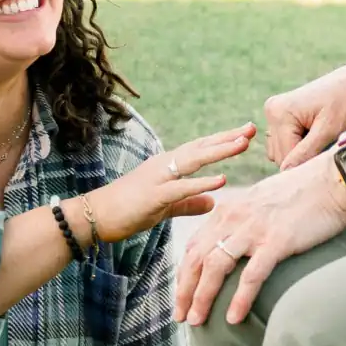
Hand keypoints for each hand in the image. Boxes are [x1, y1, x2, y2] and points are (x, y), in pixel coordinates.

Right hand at [86, 125, 255, 244]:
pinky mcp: (153, 195)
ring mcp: (158, 178)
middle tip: (251, 128)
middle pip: (200, 147)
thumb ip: (189, 204)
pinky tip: (221, 180)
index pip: (200, 149)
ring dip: (220, 151)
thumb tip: (213, 203)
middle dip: (227, 138)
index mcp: (167, 166)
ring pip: (194, 160)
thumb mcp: (164, 207)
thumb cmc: (127, 211)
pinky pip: (182, 187)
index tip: (245, 132)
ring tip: (243, 144)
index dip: (222, 140)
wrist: (94, 216)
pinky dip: (202, 182)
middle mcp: (164, 165)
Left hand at [176, 157, 345, 327]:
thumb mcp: (262, 200)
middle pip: (197, 258)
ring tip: (196, 321)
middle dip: (185, 290)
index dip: (184, 273)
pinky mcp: (277, 241)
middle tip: (179, 316)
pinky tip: (233, 318)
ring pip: (216, 267)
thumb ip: (245, 219)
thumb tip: (238, 240)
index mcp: (230, 210)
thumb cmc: (303, 191)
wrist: (333, 179)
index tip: (181, 294)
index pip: (195, 245)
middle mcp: (235, 218)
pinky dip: (240, 299)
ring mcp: (255, 230)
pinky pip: (251, 275)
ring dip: (202, 297)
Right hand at [265, 57, 345, 168]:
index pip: (284, 158)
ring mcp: (277, 113)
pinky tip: (318, 134)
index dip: (306, 164)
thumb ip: (305, 153)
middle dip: (304, 157)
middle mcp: (273, 111)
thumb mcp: (329, 131)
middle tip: (328, 144)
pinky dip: (302, 146)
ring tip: (324, 138)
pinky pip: (286, 144)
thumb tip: (285, 173)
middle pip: (281, 156)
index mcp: (279, 112)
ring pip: (282, 152)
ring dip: (303, 153)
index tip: (327, 157)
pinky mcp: (285, 116)